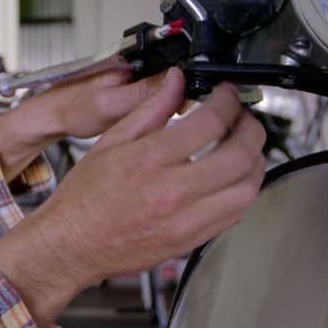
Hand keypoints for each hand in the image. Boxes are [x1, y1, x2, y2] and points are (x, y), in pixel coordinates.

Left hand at [0, 58, 168, 179]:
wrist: (52, 115)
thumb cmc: (72, 108)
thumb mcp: (112, 104)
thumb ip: (144, 92)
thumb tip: (177, 80)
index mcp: (130, 55)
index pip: (174, 62)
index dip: (184, 86)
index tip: (181, 107)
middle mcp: (132, 58)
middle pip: (172, 72)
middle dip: (174, 96)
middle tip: (159, 116)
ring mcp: (130, 70)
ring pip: (163, 83)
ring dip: (163, 102)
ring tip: (146, 116)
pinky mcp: (127, 82)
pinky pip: (151, 91)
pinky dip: (151, 106)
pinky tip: (138, 115)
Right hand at [0, 67, 265, 327]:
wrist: (72, 245)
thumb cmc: (84, 198)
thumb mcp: (109, 142)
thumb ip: (149, 109)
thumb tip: (174, 83)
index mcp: (149, 161)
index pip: (210, 123)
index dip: (227, 102)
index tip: (226, 96)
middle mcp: (172, 193)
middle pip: (240, 156)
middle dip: (251, 128)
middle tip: (243, 118)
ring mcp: (185, 221)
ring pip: (247, 189)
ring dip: (255, 162)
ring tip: (244, 147)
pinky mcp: (191, 241)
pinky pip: (235, 214)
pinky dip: (242, 191)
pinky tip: (230, 178)